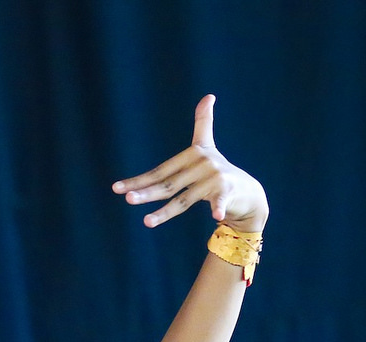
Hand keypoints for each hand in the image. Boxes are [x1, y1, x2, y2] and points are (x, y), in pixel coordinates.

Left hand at [111, 95, 268, 232]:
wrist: (248, 192)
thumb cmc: (220, 172)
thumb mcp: (208, 147)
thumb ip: (204, 123)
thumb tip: (209, 95)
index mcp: (193, 154)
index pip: (159, 171)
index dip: (138, 180)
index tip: (116, 188)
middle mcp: (202, 164)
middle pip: (168, 185)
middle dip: (146, 193)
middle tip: (128, 199)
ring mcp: (215, 178)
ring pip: (184, 200)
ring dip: (165, 212)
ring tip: (146, 222)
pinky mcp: (228, 190)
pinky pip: (219, 201)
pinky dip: (218, 207)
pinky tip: (216, 216)